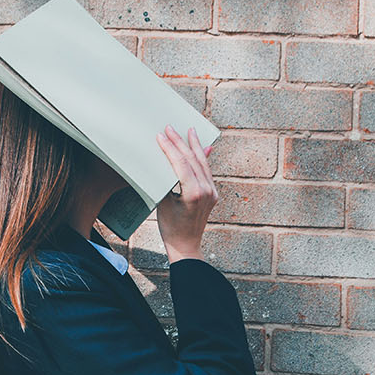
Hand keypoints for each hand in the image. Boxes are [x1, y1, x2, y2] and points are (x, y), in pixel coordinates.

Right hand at [154, 125, 218, 263]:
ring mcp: (212, 192)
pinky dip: (202, 158)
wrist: (186, 246)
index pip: (181, 164)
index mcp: (194, 193)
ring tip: (190, 130)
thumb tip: (169, 160)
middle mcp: (207, 191)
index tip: (162, 135)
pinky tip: (202, 147)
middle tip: (171, 128)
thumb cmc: (171, 228)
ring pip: (203, 163)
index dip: (171, 147)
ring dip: (195, 146)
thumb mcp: (164, 202)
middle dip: (181, 142)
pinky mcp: (213, 194)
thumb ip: (169, 180)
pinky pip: (207, 171)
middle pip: (193, 160)